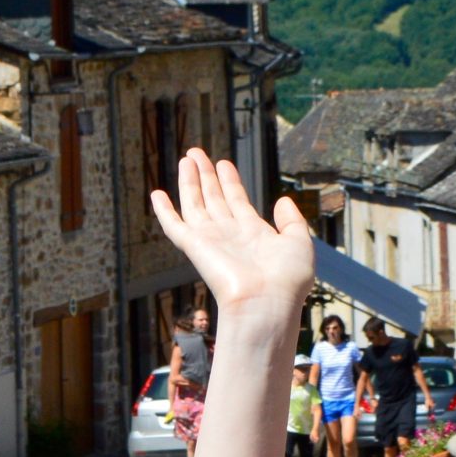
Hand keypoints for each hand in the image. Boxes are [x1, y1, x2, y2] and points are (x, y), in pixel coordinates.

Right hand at [149, 148, 315, 316]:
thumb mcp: (299, 242)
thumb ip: (292, 220)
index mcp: (253, 233)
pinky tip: (156, 194)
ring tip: (186, 158)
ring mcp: (211, 240)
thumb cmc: (287, 280)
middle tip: (196, 152)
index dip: (230, 180)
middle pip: (213, 197)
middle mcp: (230, 234)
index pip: (237, 200)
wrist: (267, 303)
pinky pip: (175, 225)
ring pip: (195, 204)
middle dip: (205, 175)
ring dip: (189, 181)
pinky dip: (164, 211)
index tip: (223, 163)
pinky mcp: (195, 246)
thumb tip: (283, 201)